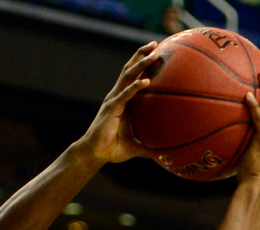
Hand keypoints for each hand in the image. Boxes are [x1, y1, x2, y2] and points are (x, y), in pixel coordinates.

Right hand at [76, 42, 160, 164]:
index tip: (156, 52)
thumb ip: (149, 147)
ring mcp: (113, 101)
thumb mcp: (136, 146)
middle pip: (129, 70)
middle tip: (155, 44)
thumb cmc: (112, 149)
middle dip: (141, 55)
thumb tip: (164, 155)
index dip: (142, 64)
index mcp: (123, 101)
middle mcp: (117, 96)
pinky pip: (125, 95)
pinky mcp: (111, 109)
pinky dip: (135, 87)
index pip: (132, 77)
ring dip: (141, 64)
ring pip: (127, 77)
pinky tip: (146, 81)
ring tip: (154, 54)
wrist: (94, 154)